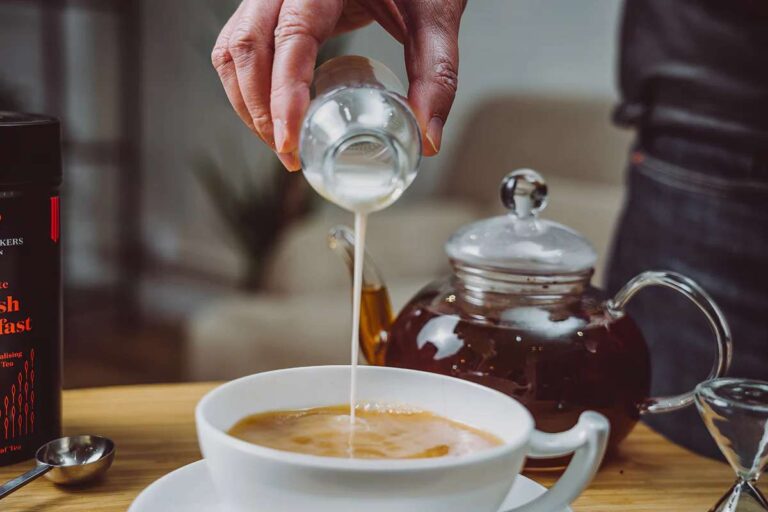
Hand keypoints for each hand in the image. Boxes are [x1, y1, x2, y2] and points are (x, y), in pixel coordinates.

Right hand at [212, 0, 466, 170]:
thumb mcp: (435, 18)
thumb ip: (437, 75)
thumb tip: (428, 139)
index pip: (290, 36)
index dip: (283, 93)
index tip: (290, 139)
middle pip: (248, 46)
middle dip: (261, 109)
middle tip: (290, 153)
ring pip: (234, 49)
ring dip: (247, 102)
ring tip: (280, 142)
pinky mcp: (270, 9)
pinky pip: (239, 47)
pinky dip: (245, 88)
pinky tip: (270, 117)